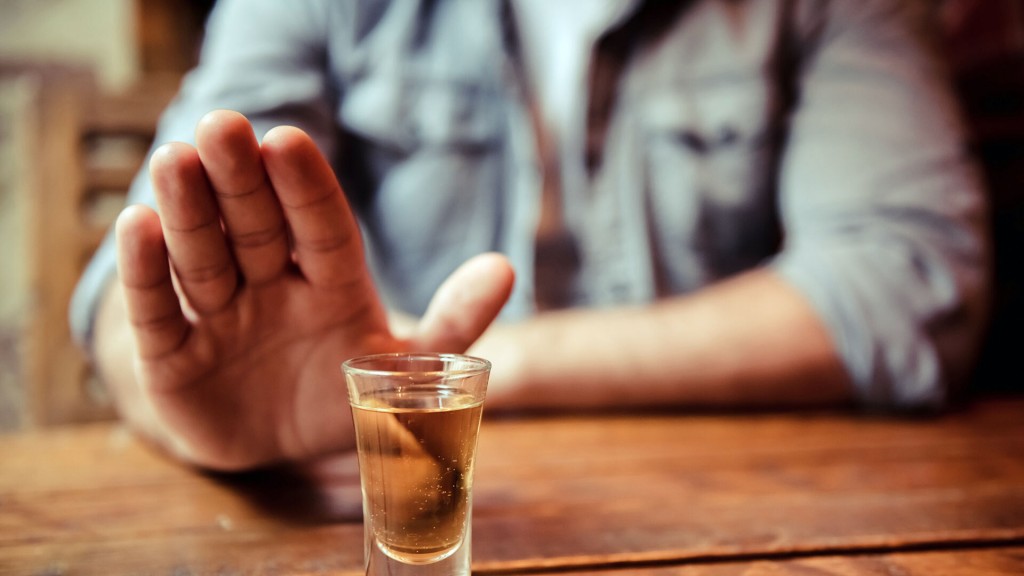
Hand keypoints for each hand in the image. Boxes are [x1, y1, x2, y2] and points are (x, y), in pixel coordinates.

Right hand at [114, 110, 512, 469]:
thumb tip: (505, 268)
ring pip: (204, 257)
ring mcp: (219, 316)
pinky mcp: (172, 355)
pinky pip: (158, 309)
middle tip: (223, 126)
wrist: (274, 448)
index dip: (307, 190)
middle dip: (240, 181)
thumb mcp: (402, 368)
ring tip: (174, 161)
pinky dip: (146, 272)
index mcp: (331, 283)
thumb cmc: (340, 394)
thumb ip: (452, 322)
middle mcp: (272, 286)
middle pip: (257, 228)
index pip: (322, 229)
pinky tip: (136, 224)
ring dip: (189, 212)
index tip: (288, 142)